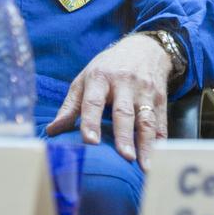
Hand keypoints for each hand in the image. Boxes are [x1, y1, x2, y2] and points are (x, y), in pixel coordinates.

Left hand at [46, 35, 171, 170]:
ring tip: (145, 165)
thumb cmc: (109, 67)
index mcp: (100, 78)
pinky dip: (161, 139)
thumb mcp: (86, 79)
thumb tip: (52, 131)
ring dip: (146, 143)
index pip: (94, 102)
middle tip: (125, 157)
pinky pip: (161, 121)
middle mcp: (124, 83)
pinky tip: (158, 156)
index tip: (90, 141)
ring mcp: (145, 91)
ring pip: (146, 119)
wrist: (145, 48)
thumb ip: (70, 106)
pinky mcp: (161, 98)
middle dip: (124, 135)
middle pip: (124, 112)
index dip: (91, 121)